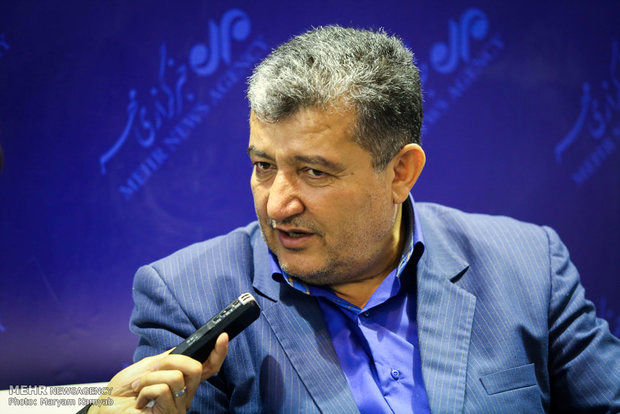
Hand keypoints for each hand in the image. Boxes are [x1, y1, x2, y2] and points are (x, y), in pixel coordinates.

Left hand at [89, 333, 228, 412]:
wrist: (105, 411)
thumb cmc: (121, 394)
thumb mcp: (145, 367)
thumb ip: (166, 359)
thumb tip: (181, 351)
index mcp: (181, 383)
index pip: (207, 368)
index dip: (218, 352)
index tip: (223, 336)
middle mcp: (184, 396)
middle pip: (195, 367)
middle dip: (169, 361)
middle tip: (151, 370)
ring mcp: (178, 407)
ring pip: (176, 377)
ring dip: (150, 378)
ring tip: (139, 390)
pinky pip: (163, 389)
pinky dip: (145, 390)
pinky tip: (140, 402)